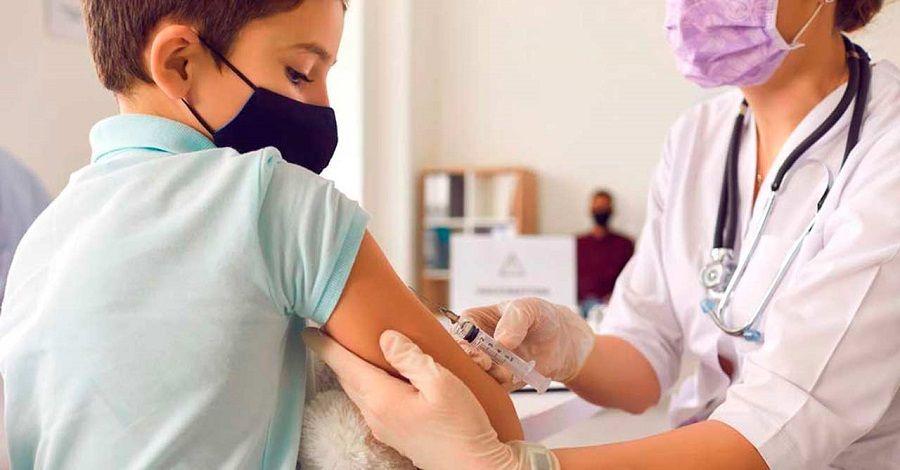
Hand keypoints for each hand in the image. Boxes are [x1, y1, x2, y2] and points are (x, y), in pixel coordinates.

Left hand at [302, 328, 519, 469]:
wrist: (475, 466)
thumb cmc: (463, 426)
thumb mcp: (441, 381)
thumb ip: (410, 357)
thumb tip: (386, 337)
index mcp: (383, 399)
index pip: (345, 366)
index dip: (326, 347)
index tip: (308, 331)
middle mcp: (376, 415)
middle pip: (348, 379)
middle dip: (337, 357)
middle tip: (330, 335)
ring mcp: (384, 428)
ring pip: (359, 392)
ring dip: (353, 372)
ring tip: (355, 352)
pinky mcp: (396, 435)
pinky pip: (373, 404)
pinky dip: (369, 385)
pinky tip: (382, 378)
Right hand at [461, 298, 595, 389]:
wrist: (562, 342)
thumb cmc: (542, 317)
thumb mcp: (531, 308)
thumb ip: (516, 320)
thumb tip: (501, 341)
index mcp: (476, 320)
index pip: (459, 331)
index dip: (465, 344)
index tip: (481, 355)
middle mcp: (475, 343)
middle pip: (460, 356)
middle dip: (473, 364)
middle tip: (490, 366)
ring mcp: (485, 363)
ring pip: (473, 375)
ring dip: (489, 378)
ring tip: (510, 373)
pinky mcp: (496, 381)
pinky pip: (488, 390)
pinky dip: (497, 389)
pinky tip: (513, 380)